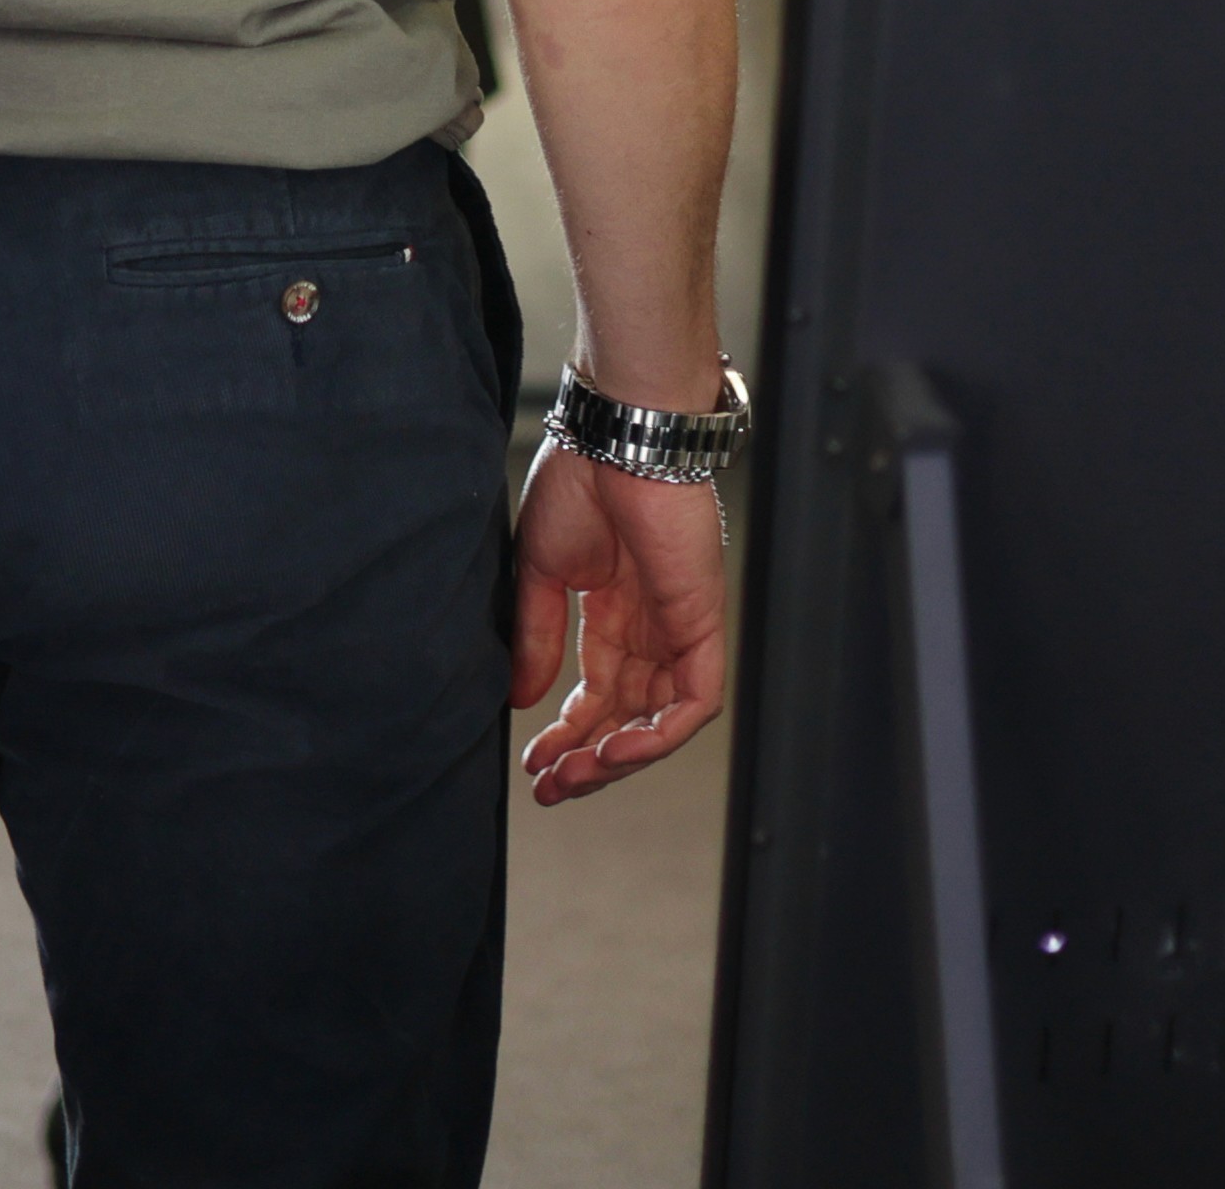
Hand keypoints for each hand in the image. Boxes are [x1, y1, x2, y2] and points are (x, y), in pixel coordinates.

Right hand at [509, 441, 727, 804]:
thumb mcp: (540, 570)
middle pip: (628, 714)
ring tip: (574, 776)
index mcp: (612, 608)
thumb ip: (536, 635)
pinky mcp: (702, 620)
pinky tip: (616, 751)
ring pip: (661, 718)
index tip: (534, 763)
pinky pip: (695, 698)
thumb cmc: (579, 478)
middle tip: (550, 788)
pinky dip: (660, 735)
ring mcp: (679, 624)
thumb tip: (521, 697)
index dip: (567, 732)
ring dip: (619, 757)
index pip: (597, 691)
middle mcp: (649, 624)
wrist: (618, 436)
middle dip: (588, 757)